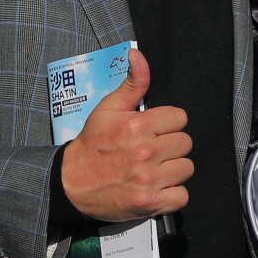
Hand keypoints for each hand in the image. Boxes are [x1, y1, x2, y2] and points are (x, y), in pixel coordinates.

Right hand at [58, 48, 192, 220]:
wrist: (71, 183)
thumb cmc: (91, 145)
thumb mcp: (108, 109)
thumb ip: (132, 83)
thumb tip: (138, 55)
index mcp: (138, 126)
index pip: (180, 118)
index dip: (167, 124)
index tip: (154, 131)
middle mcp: (146, 152)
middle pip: (185, 143)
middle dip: (171, 146)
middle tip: (152, 151)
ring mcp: (149, 179)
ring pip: (186, 168)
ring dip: (173, 170)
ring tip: (153, 169)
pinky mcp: (150, 203)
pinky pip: (182, 196)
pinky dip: (172, 195)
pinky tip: (156, 188)